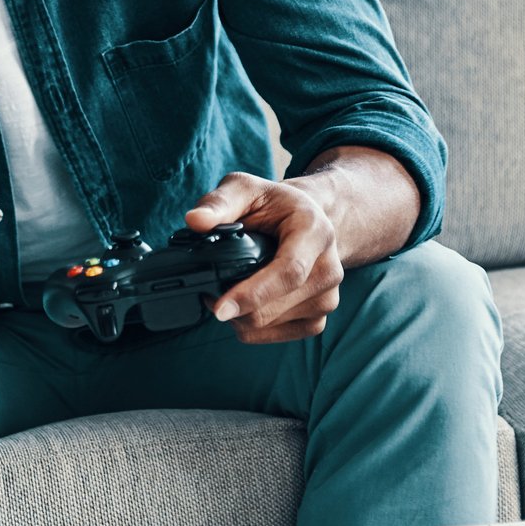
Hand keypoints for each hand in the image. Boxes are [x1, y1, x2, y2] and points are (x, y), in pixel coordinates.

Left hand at [185, 173, 343, 344]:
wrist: (309, 221)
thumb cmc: (274, 205)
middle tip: (208, 288)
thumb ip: (219, 202)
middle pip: (273, 307)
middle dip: (233, 306)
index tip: (220, 308)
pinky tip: (244, 304)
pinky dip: (250, 326)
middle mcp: (329, 269)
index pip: (288, 272)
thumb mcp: (246, 188)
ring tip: (228, 289)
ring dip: (239, 315)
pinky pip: (273, 336)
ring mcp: (326, 299)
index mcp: (316, 232)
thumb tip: (195, 221)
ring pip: (268, 325)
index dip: (252, 294)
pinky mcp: (317, 321)